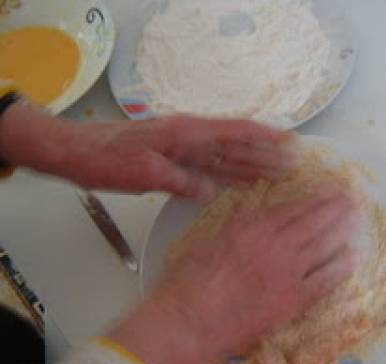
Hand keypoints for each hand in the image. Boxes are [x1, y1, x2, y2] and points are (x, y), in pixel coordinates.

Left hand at [0, 102, 292, 197]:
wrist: (75, 153)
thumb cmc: (105, 158)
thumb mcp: (143, 172)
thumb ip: (180, 181)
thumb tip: (210, 191)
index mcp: (185, 133)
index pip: (234, 132)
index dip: (264, 136)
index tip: (289, 141)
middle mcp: (188, 138)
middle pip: (235, 145)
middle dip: (265, 153)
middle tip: (292, 164)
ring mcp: (182, 149)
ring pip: (225, 156)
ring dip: (251, 163)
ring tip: (276, 171)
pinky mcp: (173, 161)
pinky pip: (208, 168)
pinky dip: (227, 174)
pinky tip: (239, 181)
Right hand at [108, 186, 359, 363]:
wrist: (187, 322)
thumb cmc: (187, 283)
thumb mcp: (208, 240)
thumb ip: (236, 225)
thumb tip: (254, 214)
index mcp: (252, 228)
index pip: (292, 207)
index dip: (314, 196)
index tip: (329, 187)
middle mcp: (274, 246)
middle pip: (313, 221)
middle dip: (335, 206)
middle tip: (352, 196)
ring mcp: (286, 274)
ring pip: (323, 245)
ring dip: (343, 229)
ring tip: (358, 217)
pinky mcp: (292, 301)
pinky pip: (324, 281)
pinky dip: (340, 268)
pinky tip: (352, 258)